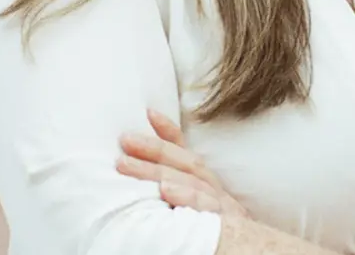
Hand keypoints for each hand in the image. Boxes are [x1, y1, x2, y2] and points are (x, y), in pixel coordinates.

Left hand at [117, 107, 252, 219]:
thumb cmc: (225, 243)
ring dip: (157, 170)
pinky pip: (208, 209)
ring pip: (193, 182)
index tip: (150, 113)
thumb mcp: (206, 217)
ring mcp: (226, 211)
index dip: (170, 133)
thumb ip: (187, 202)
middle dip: (155, 149)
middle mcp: (221, 196)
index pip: (191, 157)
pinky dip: (188, 197)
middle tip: (124, 139)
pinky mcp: (229, 227)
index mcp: (214, 193)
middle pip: (188, 165)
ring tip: (129, 163)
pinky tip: (166, 191)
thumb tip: (156, 187)